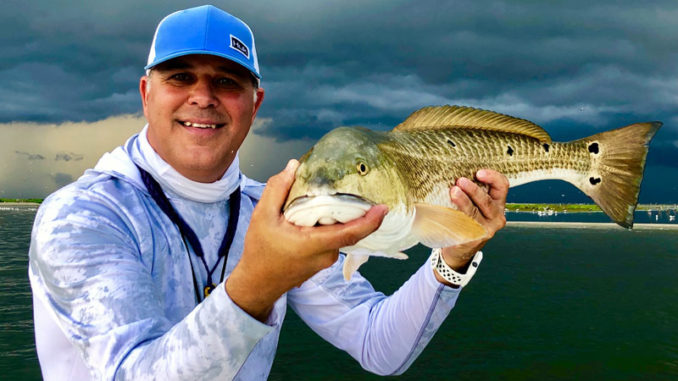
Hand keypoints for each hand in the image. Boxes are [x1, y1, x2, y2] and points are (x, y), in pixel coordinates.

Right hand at [225, 159, 387, 320]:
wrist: (258, 283)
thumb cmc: (259, 252)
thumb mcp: (262, 215)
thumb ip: (277, 189)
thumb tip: (294, 166)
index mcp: (314, 244)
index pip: (350, 233)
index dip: (370, 221)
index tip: (383, 208)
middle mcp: (326, 254)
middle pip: (349, 229)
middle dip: (357, 210)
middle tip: (361, 186)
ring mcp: (326, 260)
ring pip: (341, 234)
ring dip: (342, 217)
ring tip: (341, 194)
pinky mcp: (323, 261)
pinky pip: (335, 239)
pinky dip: (334, 225)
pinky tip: (326, 211)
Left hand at [435, 169, 507, 283]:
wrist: (461, 248)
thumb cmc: (466, 220)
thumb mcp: (474, 204)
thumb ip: (471, 191)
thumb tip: (455, 173)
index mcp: (498, 203)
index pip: (502, 186)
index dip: (492, 177)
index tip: (478, 173)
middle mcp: (496, 216)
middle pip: (487, 201)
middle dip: (473, 190)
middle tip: (460, 181)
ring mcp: (487, 229)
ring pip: (475, 213)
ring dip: (463, 201)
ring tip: (453, 192)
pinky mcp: (475, 238)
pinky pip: (464, 225)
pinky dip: (455, 216)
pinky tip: (447, 211)